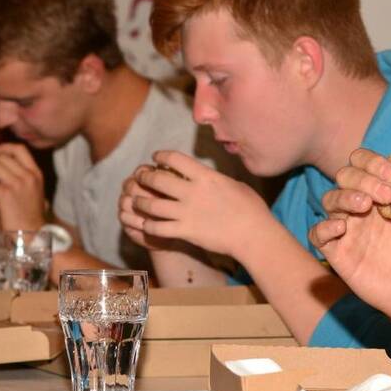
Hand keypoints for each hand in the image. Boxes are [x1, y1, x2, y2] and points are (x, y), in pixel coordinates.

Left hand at [0, 143, 46, 230]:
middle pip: (2, 159)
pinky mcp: (5, 194)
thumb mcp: (33, 190)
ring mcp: (17, 184)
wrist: (32, 234)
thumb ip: (22, 176)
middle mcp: (28, 176)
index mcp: (36, 173)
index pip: (19, 149)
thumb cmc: (29, 215)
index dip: (4, 148)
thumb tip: (0, 164)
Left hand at [119, 150, 271, 258]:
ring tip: (137, 201)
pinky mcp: (185, 232)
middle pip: (157, 179)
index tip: (155, 158)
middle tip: (140, 178)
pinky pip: (158, 228)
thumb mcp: (235, 184)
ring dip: (140, 202)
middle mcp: (192, 192)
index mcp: (205, 176)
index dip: (161, 156)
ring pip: (152, 204)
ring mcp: (186, 213)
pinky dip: (148, 225)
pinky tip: (147, 224)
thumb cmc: (251, 209)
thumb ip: (216, 180)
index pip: (175, 159)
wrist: (253, 234)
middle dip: (144, 177)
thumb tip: (209, 177)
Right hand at [309, 148, 390, 321]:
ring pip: (330, 199)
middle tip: (386, 195)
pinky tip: (342, 229)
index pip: (364, 162)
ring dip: (345, 197)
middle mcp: (361, 205)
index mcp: (382, 191)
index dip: (374, 162)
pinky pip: (317, 234)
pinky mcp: (337, 252)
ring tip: (365, 206)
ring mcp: (348, 227)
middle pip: (345, 175)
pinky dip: (324, 227)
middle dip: (363, 178)